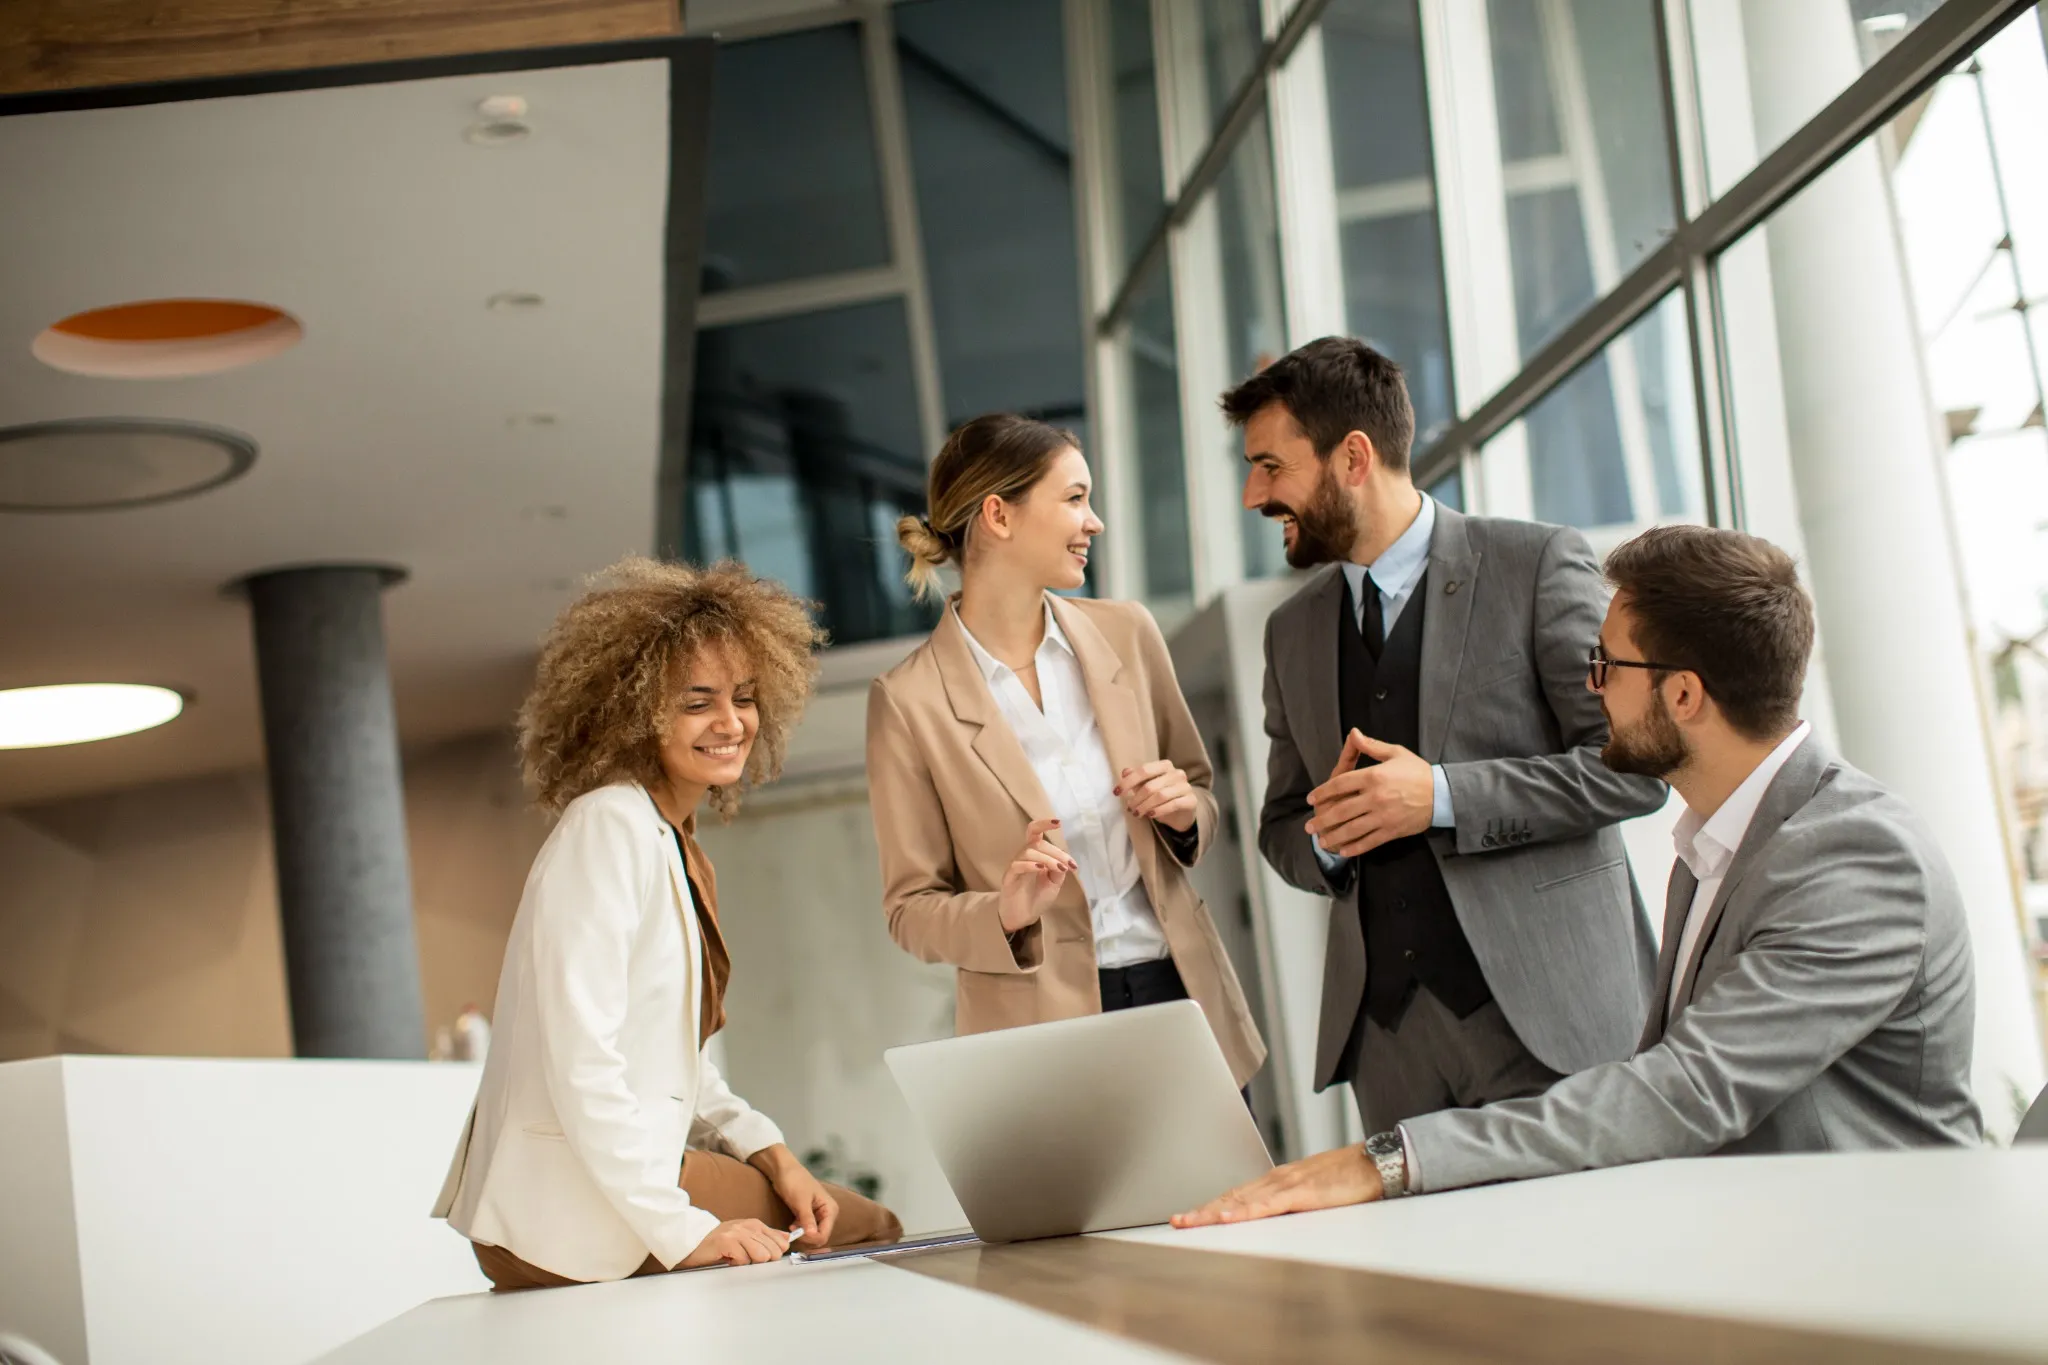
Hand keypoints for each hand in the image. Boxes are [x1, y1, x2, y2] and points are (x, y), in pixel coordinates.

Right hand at [680, 1217, 790, 1267]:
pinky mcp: (726, 1242)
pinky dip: (736, 1264)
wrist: (693, 1242)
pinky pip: (743, 1260)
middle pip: (773, 1252)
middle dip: (762, 1260)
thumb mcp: (746, 1236)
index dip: (774, 1254)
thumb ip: (767, 1237)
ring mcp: (737, 1233)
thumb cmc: (719, 1243)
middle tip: (746, 1258)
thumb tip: (787, 1239)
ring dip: (749, 1263)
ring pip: (761, 1256)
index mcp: (755, 1224)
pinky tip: (727, 1259)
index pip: (781, 1243)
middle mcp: (748, 1226)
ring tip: (736, 1258)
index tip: (762, 1257)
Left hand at [754, 1148, 838, 1247]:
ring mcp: (818, 1216)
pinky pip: (807, 1230)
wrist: (783, 1169)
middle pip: (819, 1237)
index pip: (824, 1235)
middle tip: (792, 1231)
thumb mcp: (800, 1201)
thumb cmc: (794, 1181)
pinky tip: (791, 1226)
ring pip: (812, 1235)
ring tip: (791, 1227)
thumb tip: (813, 1235)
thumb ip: (807, 1219)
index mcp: (830, 1209)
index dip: (811, 1238)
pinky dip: (799, 1231)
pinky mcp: (809, 1216)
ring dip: (802, 1235)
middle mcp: (827, 1214)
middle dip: (806, 1237)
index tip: (797, 1234)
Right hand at [999, 817, 1075, 932]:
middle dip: (1056, 852)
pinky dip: (1031, 865)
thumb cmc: (1037, 897)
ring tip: (1059, 869)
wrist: (1023, 917)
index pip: (1035, 833)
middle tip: (1069, 865)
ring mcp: (1014, 866)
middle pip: (1037, 844)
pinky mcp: (1008, 878)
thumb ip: (1059, 869)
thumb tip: (1064, 860)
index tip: (1058, 822)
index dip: (1044, 824)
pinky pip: (1017, 865)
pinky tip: (1041, 869)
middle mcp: (1023, 856)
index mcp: (1034, 854)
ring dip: (1048, 859)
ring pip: (1029, 852)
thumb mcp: (1054, 883)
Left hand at [1117, 760, 1197, 832]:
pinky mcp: (1191, 800)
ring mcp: (1186, 786)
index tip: (1116, 792)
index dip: (1128, 781)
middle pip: (1151, 785)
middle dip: (1136, 798)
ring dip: (1145, 806)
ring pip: (1161, 795)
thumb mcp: (1147, 787)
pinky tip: (1150, 815)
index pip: (1144, 770)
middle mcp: (1177, 773)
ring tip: (1137, 813)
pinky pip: (1173, 804)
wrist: (1182, 813)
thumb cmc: (1162, 798)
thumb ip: (1137, 779)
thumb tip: (1125, 772)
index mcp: (1165, 766)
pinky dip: (1159, 810)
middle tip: (1129, 807)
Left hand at [1171, 1143, 1383, 1227]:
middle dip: (1203, 1210)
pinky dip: (1245, 1212)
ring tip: (1191, 1222)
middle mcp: (1275, 1180)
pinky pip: (1268, 1205)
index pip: (1236, 1197)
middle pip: (1231, 1198)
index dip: (1211, 1207)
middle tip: (1178, 1222)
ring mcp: (1287, 1184)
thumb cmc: (1348, 1178)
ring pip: (1242, 1201)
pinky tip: (1228, 1218)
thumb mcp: (1312, 1194)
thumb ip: (1290, 1204)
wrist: (1374, 1162)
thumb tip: (1272, 1218)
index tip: (1190, 1217)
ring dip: (1214, 1212)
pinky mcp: (1302, 1192)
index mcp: (1277, 1182)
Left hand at [1304, 729, 1433, 857]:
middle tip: (1309, 825)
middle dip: (1323, 819)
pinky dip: (1355, 847)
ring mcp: (1384, 816)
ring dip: (1334, 836)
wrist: (1443, 794)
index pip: (1340, 784)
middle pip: (1342, 810)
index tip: (1312, 798)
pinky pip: (1369, 841)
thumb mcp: (1395, 753)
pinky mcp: (1392, 830)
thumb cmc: (1418, 771)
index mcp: (1374, 776)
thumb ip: (1371, 745)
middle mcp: (1376, 797)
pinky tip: (1344, 850)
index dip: (1323, 791)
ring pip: (1352, 829)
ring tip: (1321, 841)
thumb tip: (1353, 733)